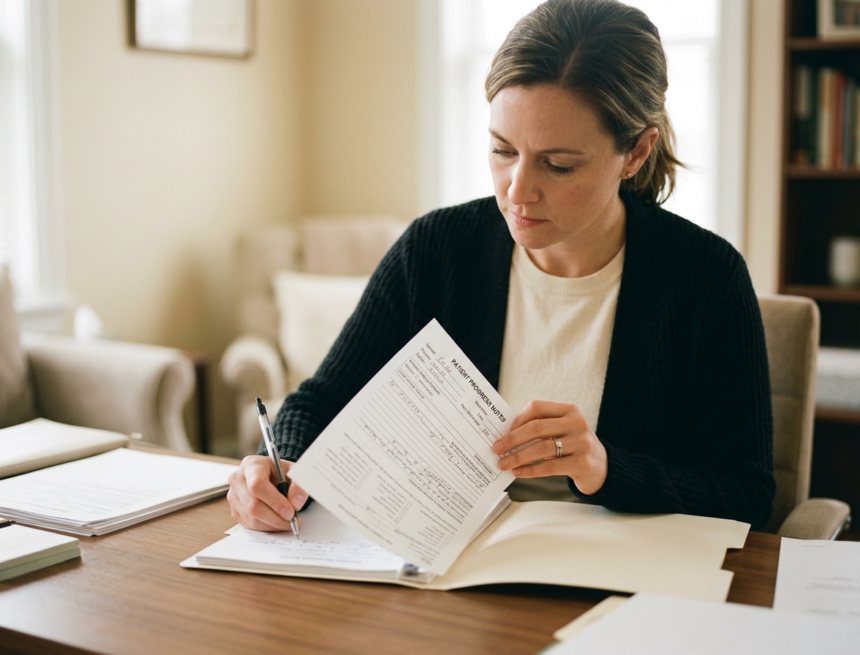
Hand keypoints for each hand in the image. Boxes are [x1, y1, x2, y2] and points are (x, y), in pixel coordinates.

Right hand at [227, 455, 307, 531]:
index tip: (290, 512)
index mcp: (251, 465)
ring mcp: (233, 497)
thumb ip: (299, 485)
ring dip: (274, 524)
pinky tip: (278, 522)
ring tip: (289, 522)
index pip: (257, 485)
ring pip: (252, 519)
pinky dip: (267, 527)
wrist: (271, 475)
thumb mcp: (294, 472)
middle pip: (253, 505)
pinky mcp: (235, 511)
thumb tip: (296, 503)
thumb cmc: (281, 473)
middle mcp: (238, 480)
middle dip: (276, 517)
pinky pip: (250, 525)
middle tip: (294, 521)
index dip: (274, 501)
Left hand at [491, 400, 607, 494]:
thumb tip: (506, 436)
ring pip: (541, 448)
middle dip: (512, 439)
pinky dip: (530, 470)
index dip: (517, 419)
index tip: (503, 432)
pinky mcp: (582, 463)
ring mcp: (581, 443)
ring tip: (503, 464)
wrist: (602, 467)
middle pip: (537, 428)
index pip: (537, 407)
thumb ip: (540, 428)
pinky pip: (550, 466)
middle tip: (496, 448)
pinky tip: (518, 472)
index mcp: (569, 410)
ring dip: (518, 457)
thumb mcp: (562, 430)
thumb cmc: (573, 446)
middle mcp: (576, 423)